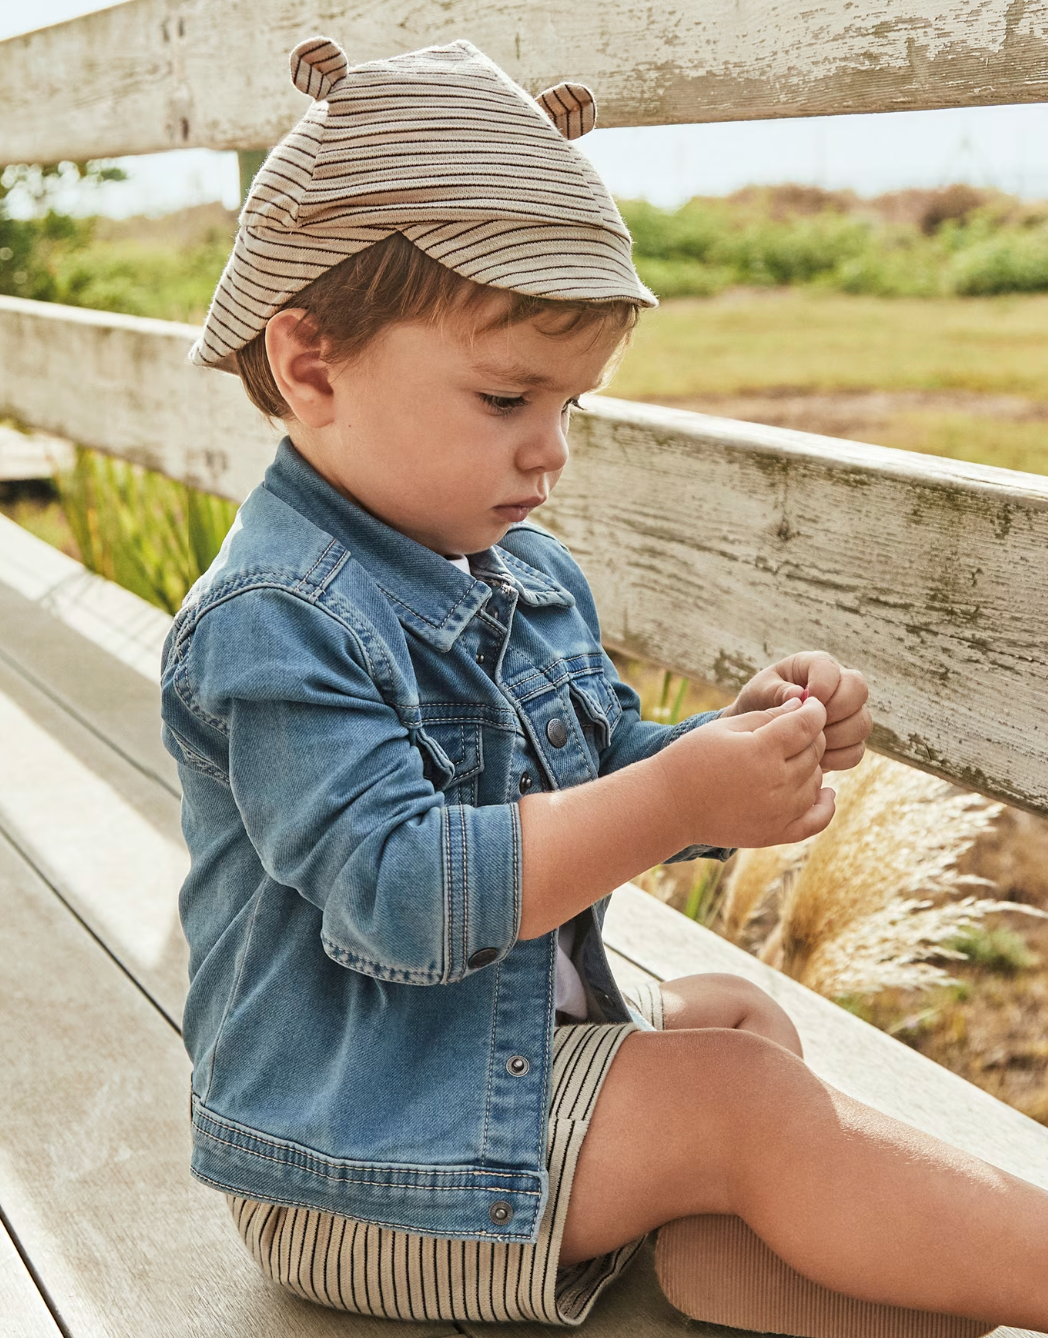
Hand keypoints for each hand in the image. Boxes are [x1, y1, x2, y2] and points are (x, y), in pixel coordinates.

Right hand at [658, 696, 834, 849]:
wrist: (668, 805)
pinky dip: (826, 805)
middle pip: (815, 752)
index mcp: (761, 751)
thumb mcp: (726, 727)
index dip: (814, 711)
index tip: (811, 705)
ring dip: (811, 765)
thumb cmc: (692, 758)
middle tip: (797, 729)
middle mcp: (776, 784)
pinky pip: (817, 820)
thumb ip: (768, 716)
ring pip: (817, 780)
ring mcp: (778, 812)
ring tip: (791, 757)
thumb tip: (804, 705)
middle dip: (812, 736)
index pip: (807, 725)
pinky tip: (826, 791)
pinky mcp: (775, 834)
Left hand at [722, 651, 869, 771]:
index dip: (821, 686)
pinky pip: (856, 752)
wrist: (758, 734)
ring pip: (862, 724)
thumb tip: (797, 693)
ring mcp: (850, 714)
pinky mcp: (850, 741)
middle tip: (808, 725)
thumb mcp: (758, 693)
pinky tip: (813, 759)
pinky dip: (835, 759)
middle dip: (834, 711)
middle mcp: (840, 685)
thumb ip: (775, 691)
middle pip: (859, 691)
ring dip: (834, 737)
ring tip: (806, 743)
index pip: (832, 669)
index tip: (800, 702)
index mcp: (815, 666)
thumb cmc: (758, 705)